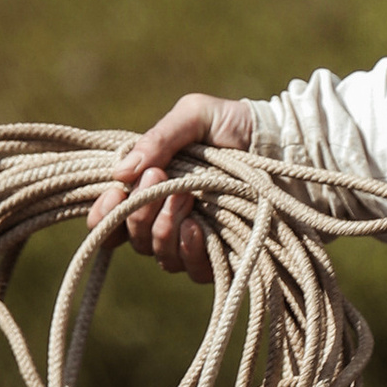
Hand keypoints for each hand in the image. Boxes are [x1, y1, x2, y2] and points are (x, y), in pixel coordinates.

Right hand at [89, 92, 255, 281]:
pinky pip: (193, 270)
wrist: (282, 144)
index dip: (103, 215)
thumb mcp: (195, 116)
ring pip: (160, 255)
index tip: (114, 195)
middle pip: (133, 238)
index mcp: (151, 187)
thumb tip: (121, 172)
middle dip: (139, 212)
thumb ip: (158, 139)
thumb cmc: (236, 125)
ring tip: (186, 198)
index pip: (111, 218)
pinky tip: (197, 229)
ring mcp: (193, 241)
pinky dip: (189, 251)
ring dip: (164, 229)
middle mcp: (166, 218)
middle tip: (158, 179)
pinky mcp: (222, 257)